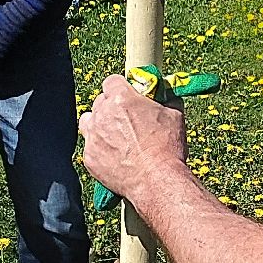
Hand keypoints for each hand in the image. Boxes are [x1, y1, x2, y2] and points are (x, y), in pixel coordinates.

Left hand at [79, 75, 189, 201]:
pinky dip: (99, 149)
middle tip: (125, 119)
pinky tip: (115, 157)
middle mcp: (102, 114)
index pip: (111, 81)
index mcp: (121, 98)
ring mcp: (92, 136)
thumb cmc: (167, 147)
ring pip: (88, 122)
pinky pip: (90, 147)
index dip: (120, 87)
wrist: (156, 180)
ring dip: (98, 125)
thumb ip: (167, 100)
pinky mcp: (89, 157)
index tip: (128, 95)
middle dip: (110, 107)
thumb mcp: (175, 115)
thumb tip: (167, 94)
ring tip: (114, 136)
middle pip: (99, 101)